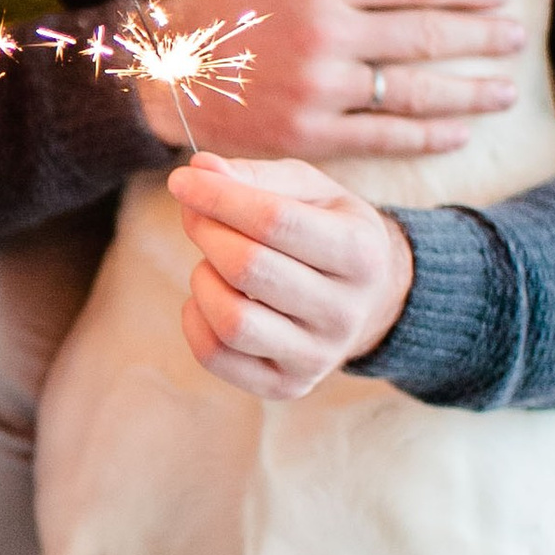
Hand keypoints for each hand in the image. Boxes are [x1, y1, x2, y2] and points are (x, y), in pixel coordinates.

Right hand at [140, 0, 519, 160]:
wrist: (159, 75)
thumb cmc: (215, 8)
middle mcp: (327, 33)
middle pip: (425, 36)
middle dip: (480, 37)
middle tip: (517, 39)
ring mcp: (320, 87)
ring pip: (414, 90)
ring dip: (468, 91)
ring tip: (503, 90)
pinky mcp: (309, 133)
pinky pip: (383, 136)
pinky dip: (426, 136)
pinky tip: (458, 132)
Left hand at [172, 152, 413, 399]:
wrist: (372, 298)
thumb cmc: (329, 231)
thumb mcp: (311, 191)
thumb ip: (257, 177)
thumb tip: (199, 170)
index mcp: (361, 253)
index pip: (273, 221)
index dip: (218, 196)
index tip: (182, 180)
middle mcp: (345, 312)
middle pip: (247, 268)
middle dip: (207, 232)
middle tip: (196, 215)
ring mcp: (318, 356)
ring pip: (231, 320)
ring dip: (202, 280)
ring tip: (210, 262)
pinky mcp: (287, 385)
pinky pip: (216, 356)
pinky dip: (195, 320)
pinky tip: (207, 298)